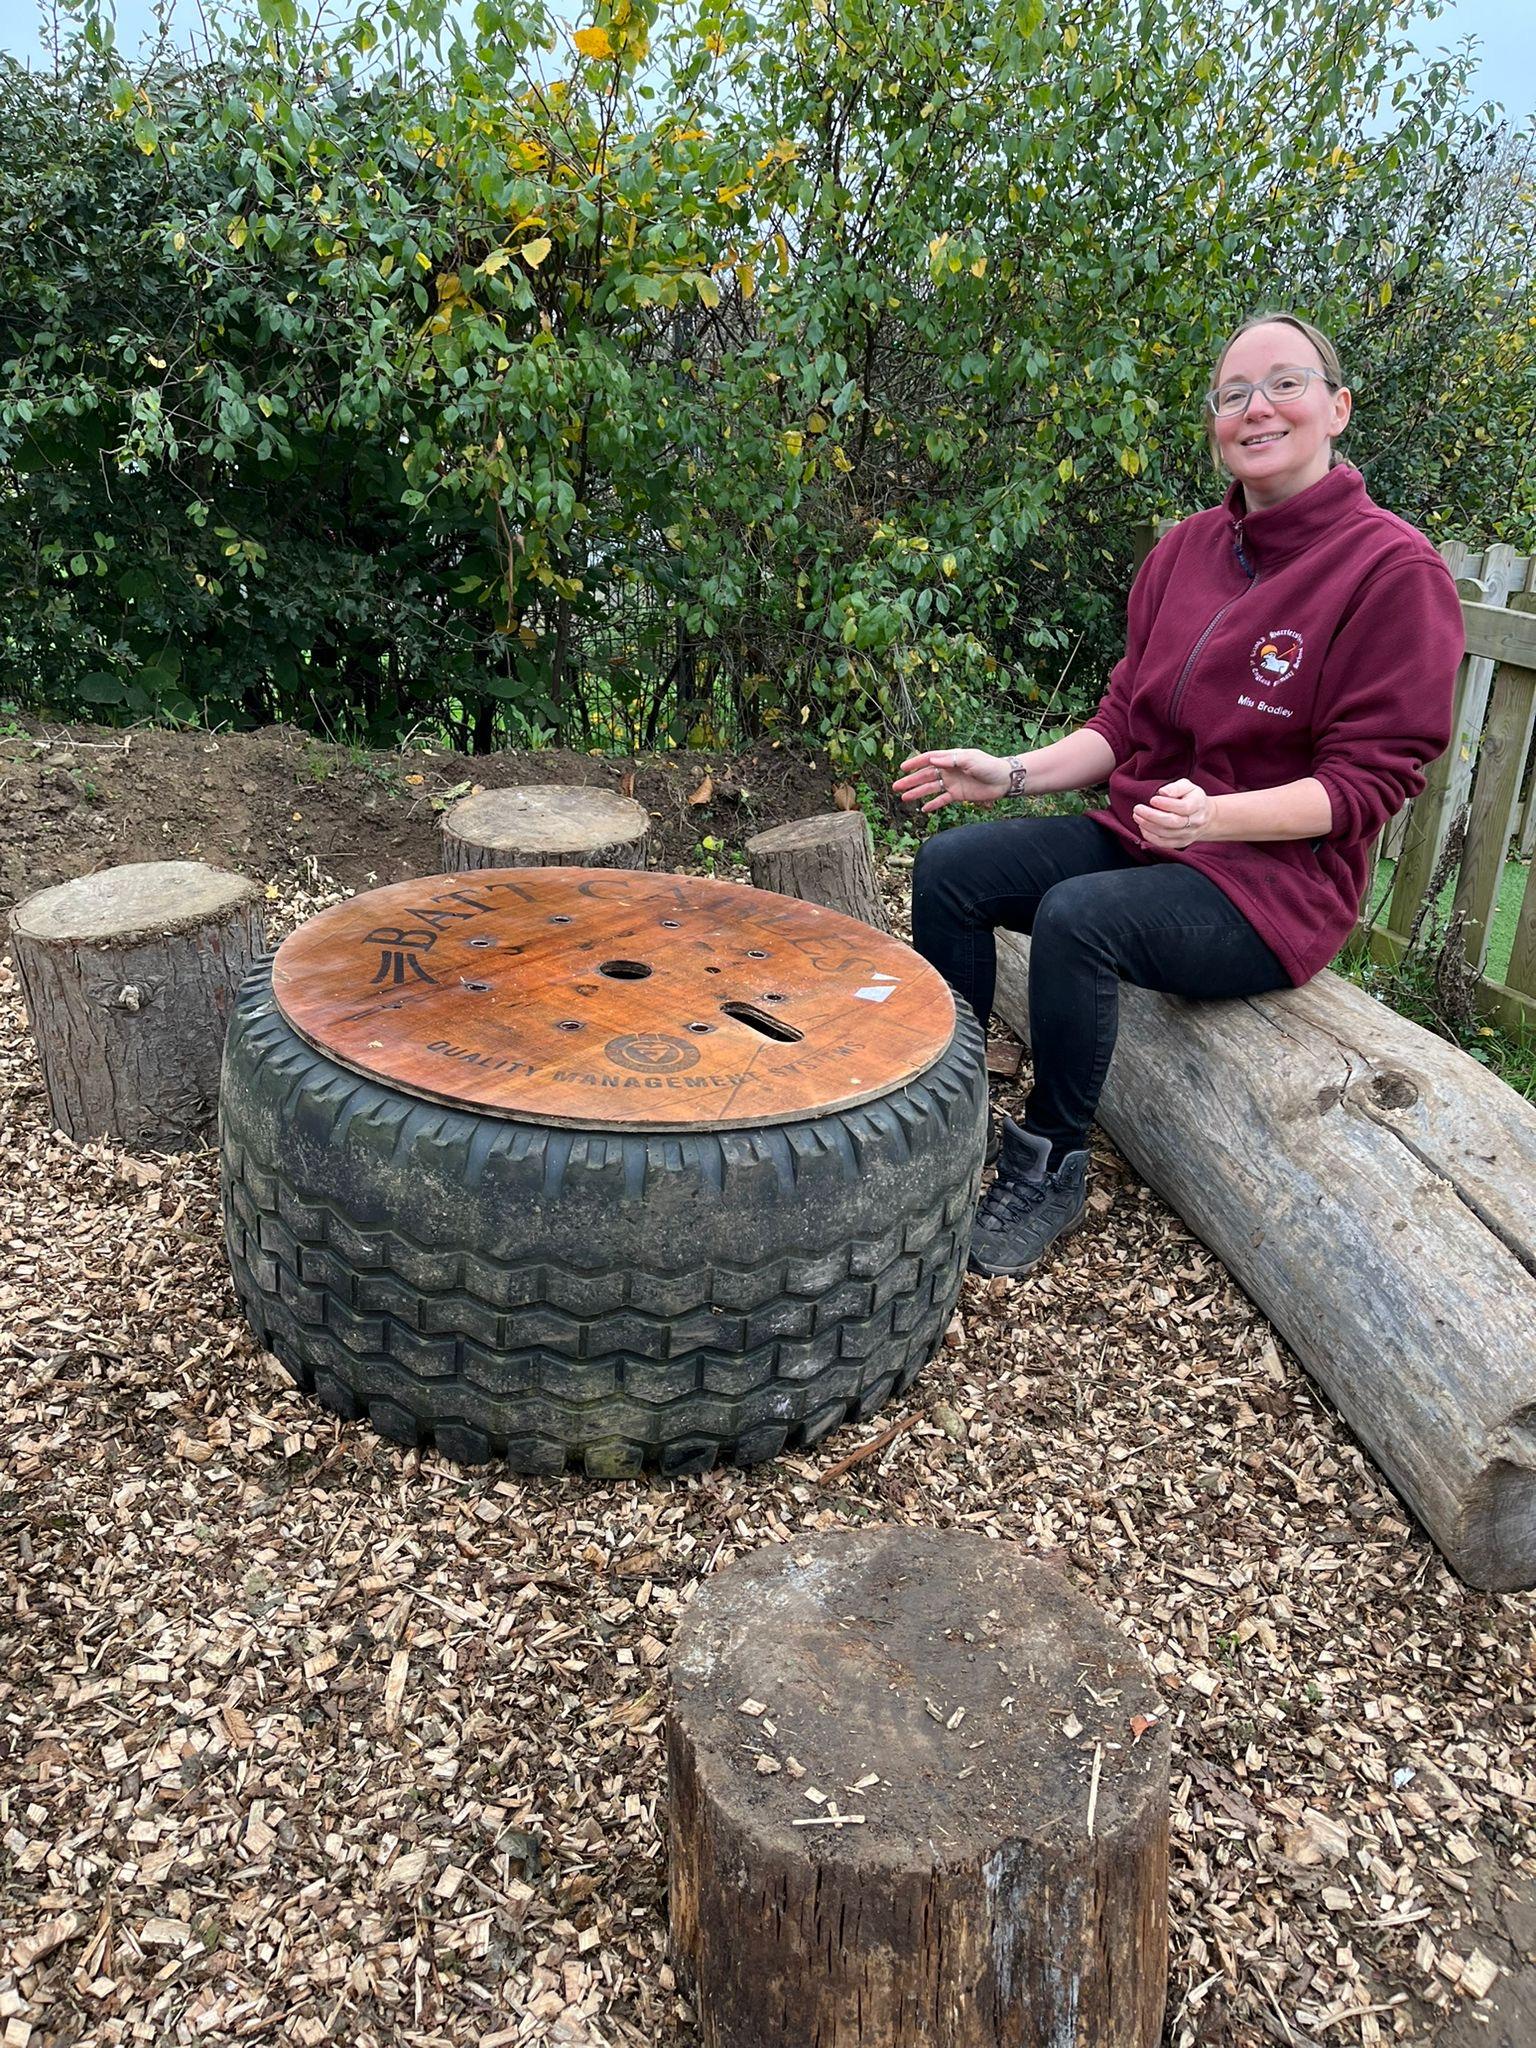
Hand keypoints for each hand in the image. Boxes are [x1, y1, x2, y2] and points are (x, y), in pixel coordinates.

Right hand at [892, 748, 1010, 813]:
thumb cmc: (988, 766)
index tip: (902, 768)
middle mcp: (949, 770)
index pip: (928, 759)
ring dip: (917, 793)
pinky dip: (933, 804)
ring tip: (904, 798)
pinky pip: (942, 800)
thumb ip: (951, 760)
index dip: (915, 763)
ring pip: (930, 789)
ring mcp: (952, 783)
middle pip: (925, 776)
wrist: (1003, 780)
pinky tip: (923, 809)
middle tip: (896, 786)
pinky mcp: (958, 795)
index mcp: (951, 758)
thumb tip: (932, 759)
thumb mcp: (970, 759)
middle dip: (910, 781)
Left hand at [1132, 778, 1213, 849]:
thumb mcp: (1187, 786)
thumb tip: (1163, 793)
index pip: (1183, 807)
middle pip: (1172, 822)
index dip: (1166, 804)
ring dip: (1147, 826)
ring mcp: (1188, 835)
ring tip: (1137, 816)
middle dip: (1152, 816)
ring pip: (1166, 834)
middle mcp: (1195, 822)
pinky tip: (1142, 827)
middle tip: (1137, 809)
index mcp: (1198, 805)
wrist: (1205, 816)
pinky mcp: (1181, 843)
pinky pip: (1163, 843)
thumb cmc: (1191, 798)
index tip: (1152, 799)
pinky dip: (1150, 836)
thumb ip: (1175, 788)